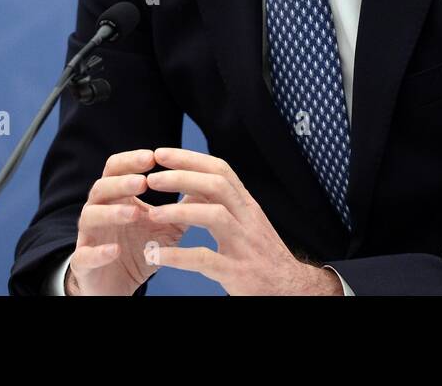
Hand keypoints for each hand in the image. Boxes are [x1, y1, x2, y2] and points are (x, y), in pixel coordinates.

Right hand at [65, 148, 199, 295]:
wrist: (117, 284)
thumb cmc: (139, 247)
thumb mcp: (164, 225)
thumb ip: (182, 206)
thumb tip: (210, 184)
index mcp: (116, 197)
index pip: (117, 169)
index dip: (131, 160)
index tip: (153, 156)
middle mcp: (98, 211)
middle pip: (101, 187)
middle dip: (121, 183)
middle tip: (142, 181)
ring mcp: (88, 236)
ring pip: (90, 216)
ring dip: (111, 213)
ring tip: (134, 213)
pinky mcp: (83, 263)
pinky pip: (84, 255)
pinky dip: (98, 252)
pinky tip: (114, 250)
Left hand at [141, 146, 341, 294]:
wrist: (289, 287)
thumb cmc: (262, 254)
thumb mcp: (247, 221)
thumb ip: (224, 203)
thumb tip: (192, 182)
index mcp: (246, 205)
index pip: (220, 170)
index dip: (189, 159)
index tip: (161, 154)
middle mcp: (248, 218)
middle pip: (216, 185)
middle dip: (181, 178)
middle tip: (151, 179)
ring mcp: (245, 244)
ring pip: (214, 216)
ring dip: (180, 212)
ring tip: (153, 214)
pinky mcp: (238, 272)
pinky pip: (205, 259)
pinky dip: (178, 256)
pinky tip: (156, 254)